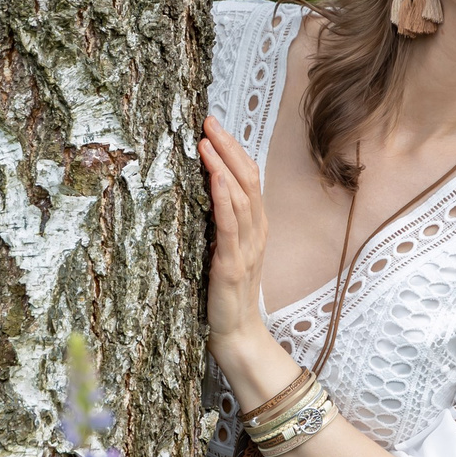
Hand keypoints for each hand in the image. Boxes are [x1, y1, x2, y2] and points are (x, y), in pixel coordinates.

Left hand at [197, 114, 268, 353]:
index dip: (233, 150)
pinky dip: (223, 197)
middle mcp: (256, 233)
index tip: (213, 126)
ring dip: (222, 165)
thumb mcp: (222, 252)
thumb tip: (200, 194)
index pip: (248, 179)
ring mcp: (246, 248)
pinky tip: (213, 176)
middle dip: (228, 147)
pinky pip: (230, 225)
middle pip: (248, 179)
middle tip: (209, 120)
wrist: (236, 336)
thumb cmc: (225, 296)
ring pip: (240, 196)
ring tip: (206, 140)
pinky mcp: (232, 264)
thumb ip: (219, 225)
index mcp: (254, 228)